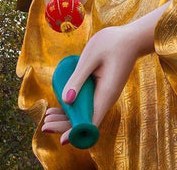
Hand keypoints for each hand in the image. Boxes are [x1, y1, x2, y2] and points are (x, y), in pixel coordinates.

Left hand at [42, 26, 139, 144]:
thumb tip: (66, 101)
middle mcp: (106, 98)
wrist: (131, 38)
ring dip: (67, 117)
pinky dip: (73, 106)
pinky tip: (59, 105)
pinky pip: (88, 103)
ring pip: (85, 112)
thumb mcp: (91, 57)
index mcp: (106, 94)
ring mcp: (104, 94)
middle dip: (65, 126)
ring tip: (47, 116)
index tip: (61, 139)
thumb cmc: (112, 43)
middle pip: (86, 121)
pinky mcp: (102, 89)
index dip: (76, 133)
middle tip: (44, 125)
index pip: (91, 124)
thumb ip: (78, 78)